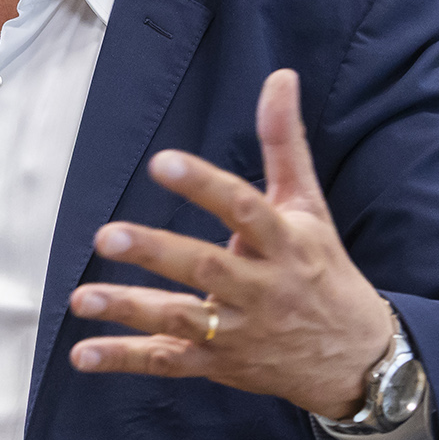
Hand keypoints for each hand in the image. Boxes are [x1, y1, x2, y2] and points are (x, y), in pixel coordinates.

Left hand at [66, 69, 393, 418]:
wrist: (357, 360)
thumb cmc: (322, 270)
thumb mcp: (309, 206)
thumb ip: (283, 142)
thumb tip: (279, 76)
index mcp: (284, 243)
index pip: (244, 208)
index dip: (204, 185)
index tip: (162, 162)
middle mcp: (261, 289)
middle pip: (205, 268)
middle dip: (155, 251)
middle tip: (107, 234)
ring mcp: (239, 330)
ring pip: (181, 319)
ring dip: (129, 309)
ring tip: (81, 298)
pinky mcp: (220, 364)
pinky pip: (169, 361)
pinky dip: (125, 358)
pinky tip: (82, 355)